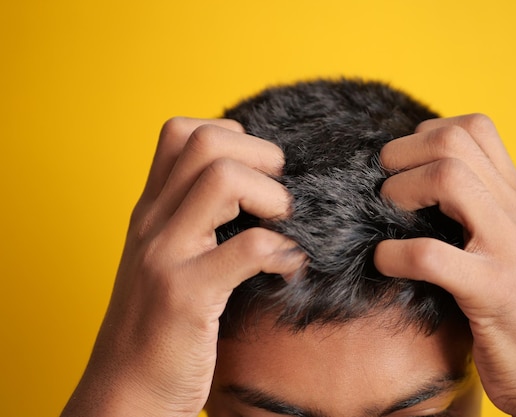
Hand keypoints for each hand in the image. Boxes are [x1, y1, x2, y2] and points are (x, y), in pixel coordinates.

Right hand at [61, 118, 304, 416]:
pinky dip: (284, 252)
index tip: (259, 174)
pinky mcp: (186, 296)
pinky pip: (250, 248)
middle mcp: (153, 223)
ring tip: (283, 227)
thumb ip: (195, 222)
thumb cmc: (158, 327)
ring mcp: (166, 256)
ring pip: (223, 179)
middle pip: (206, 141)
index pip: (181, 132)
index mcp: (152, 211)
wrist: (124, 392)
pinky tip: (289, 270)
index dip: (234, 138)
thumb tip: (255, 193)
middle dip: (260, 156)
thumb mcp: (166, 260)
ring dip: (272, 197)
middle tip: (278, 198)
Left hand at [374, 114, 515, 416]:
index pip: (475, 127)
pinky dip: (394, 255)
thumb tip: (414, 183)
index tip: (404, 166)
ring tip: (388, 215)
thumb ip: (473, 210)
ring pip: (449, 178)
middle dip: (403, 153)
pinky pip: (431, 255)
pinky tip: (385, 262)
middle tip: (386, 185)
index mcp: (515, 198)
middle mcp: (514, 212)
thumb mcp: (505, 245)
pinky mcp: (493, 292)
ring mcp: (507, 249)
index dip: (426, 133)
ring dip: (401, 191)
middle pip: (454, 140)